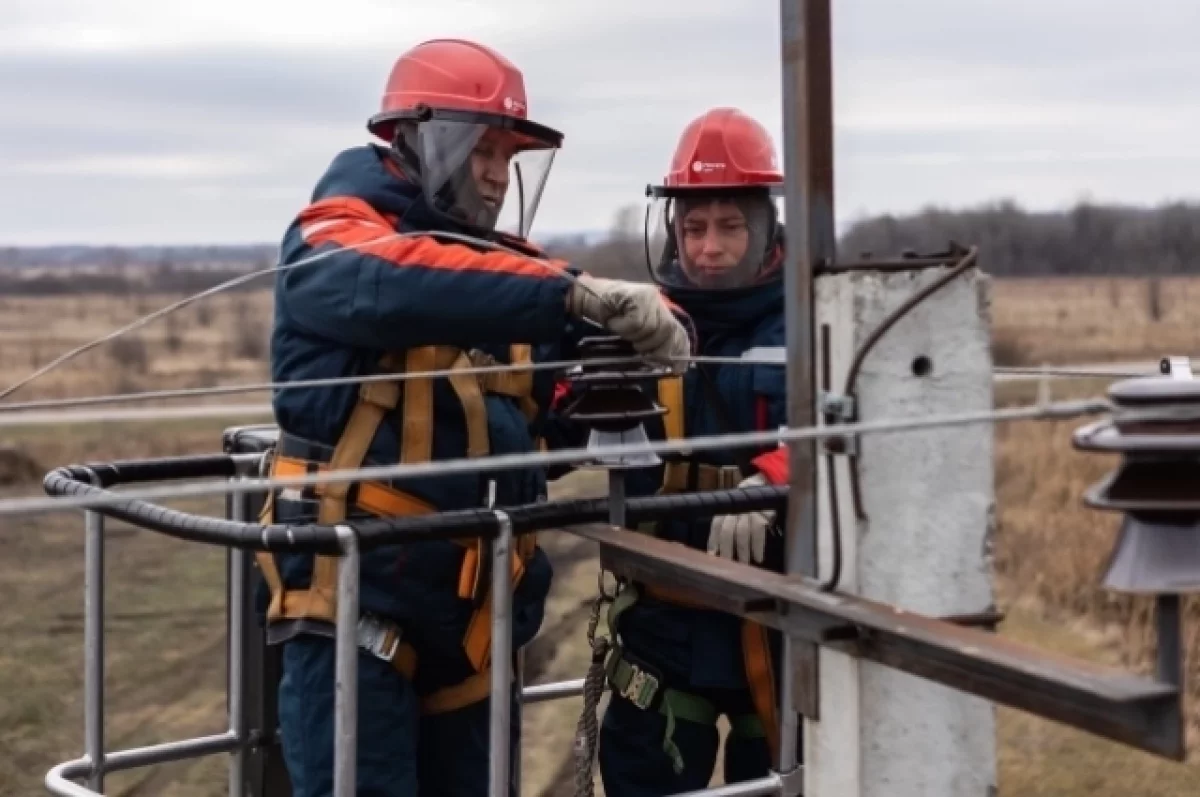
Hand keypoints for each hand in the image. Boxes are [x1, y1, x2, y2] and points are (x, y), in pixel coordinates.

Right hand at [567, 274, 690, 371]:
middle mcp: (659, 301)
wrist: (586, 297)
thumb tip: (665, 361)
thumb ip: (651, 341)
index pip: (679, 331)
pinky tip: (615, 321)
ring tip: (622, 329)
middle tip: (638, 348)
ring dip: (634, 336)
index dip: (680, 350)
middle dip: (654, 346)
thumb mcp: (634, 332)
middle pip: (668, 330)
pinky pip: (637, 323)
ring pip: (652, 328)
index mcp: (661, 310)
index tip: (676, 368)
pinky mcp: (638, 296)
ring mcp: (649, 297)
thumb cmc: (609, 316)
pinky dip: (624, 328)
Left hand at [707, 473, 774, 563]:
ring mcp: (748, 512)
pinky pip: (759, 533)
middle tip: (727, 566)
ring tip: (744, 566)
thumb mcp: (734, 507)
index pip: (716, 525)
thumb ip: (726, 523)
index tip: (712, 555)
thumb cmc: (748, 500)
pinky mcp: (762, 514)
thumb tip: (717, 549)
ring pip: (742, 534)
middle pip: (727, 532)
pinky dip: (758, 547)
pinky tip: (758, 558)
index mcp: (725, 508)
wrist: (766, 481)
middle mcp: (735, 510)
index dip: (713, 541)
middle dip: (726, 550)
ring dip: (743, 552)